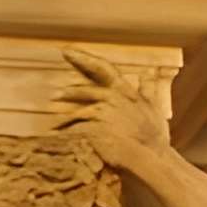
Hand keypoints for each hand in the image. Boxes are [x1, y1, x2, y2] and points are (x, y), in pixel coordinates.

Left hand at [54, 45, 167, 170]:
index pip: (102, 68)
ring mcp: (100, 113)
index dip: (83, 58)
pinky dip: (65, 131)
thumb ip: (148, 89)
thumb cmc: (153, 135)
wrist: (148, 156)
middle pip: (84, 90)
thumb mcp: (153, 108)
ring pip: (76, 109)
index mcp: (124, 90)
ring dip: (64, 114)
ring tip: (53, 121)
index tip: (66, 51)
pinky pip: (73, 127)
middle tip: (54, 94)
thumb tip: (148, 74)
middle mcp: (110, 97)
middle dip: (69, 92)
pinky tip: (57, 136)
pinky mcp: (92, 128)